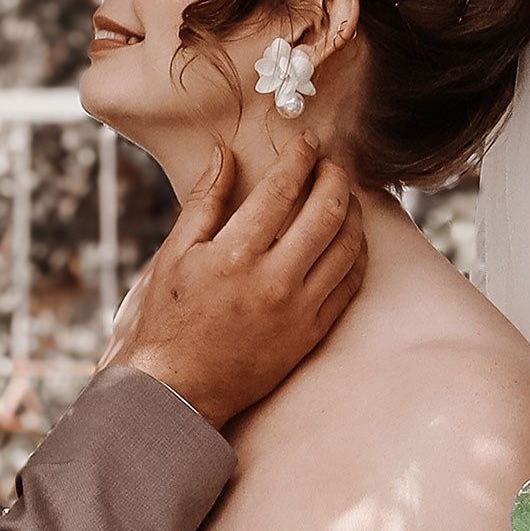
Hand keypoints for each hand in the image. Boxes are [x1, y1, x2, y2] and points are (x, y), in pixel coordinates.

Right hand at [99, 134, 366, 427]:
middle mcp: (274, 280)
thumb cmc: (171, 318)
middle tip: (332, 164)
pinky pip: (350, 284)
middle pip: (327, 212)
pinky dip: (357, 254)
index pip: (282, 190)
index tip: (307, 142)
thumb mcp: (176, 253)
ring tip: (344, 196)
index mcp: (235, 255)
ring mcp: (299, 310)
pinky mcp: (313, 333)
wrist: (181, 388)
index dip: (300, 157)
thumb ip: (205, 201)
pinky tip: (351, 238)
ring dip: (353, 212)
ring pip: (348, 247)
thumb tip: (225, 153)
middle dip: (336, 177)